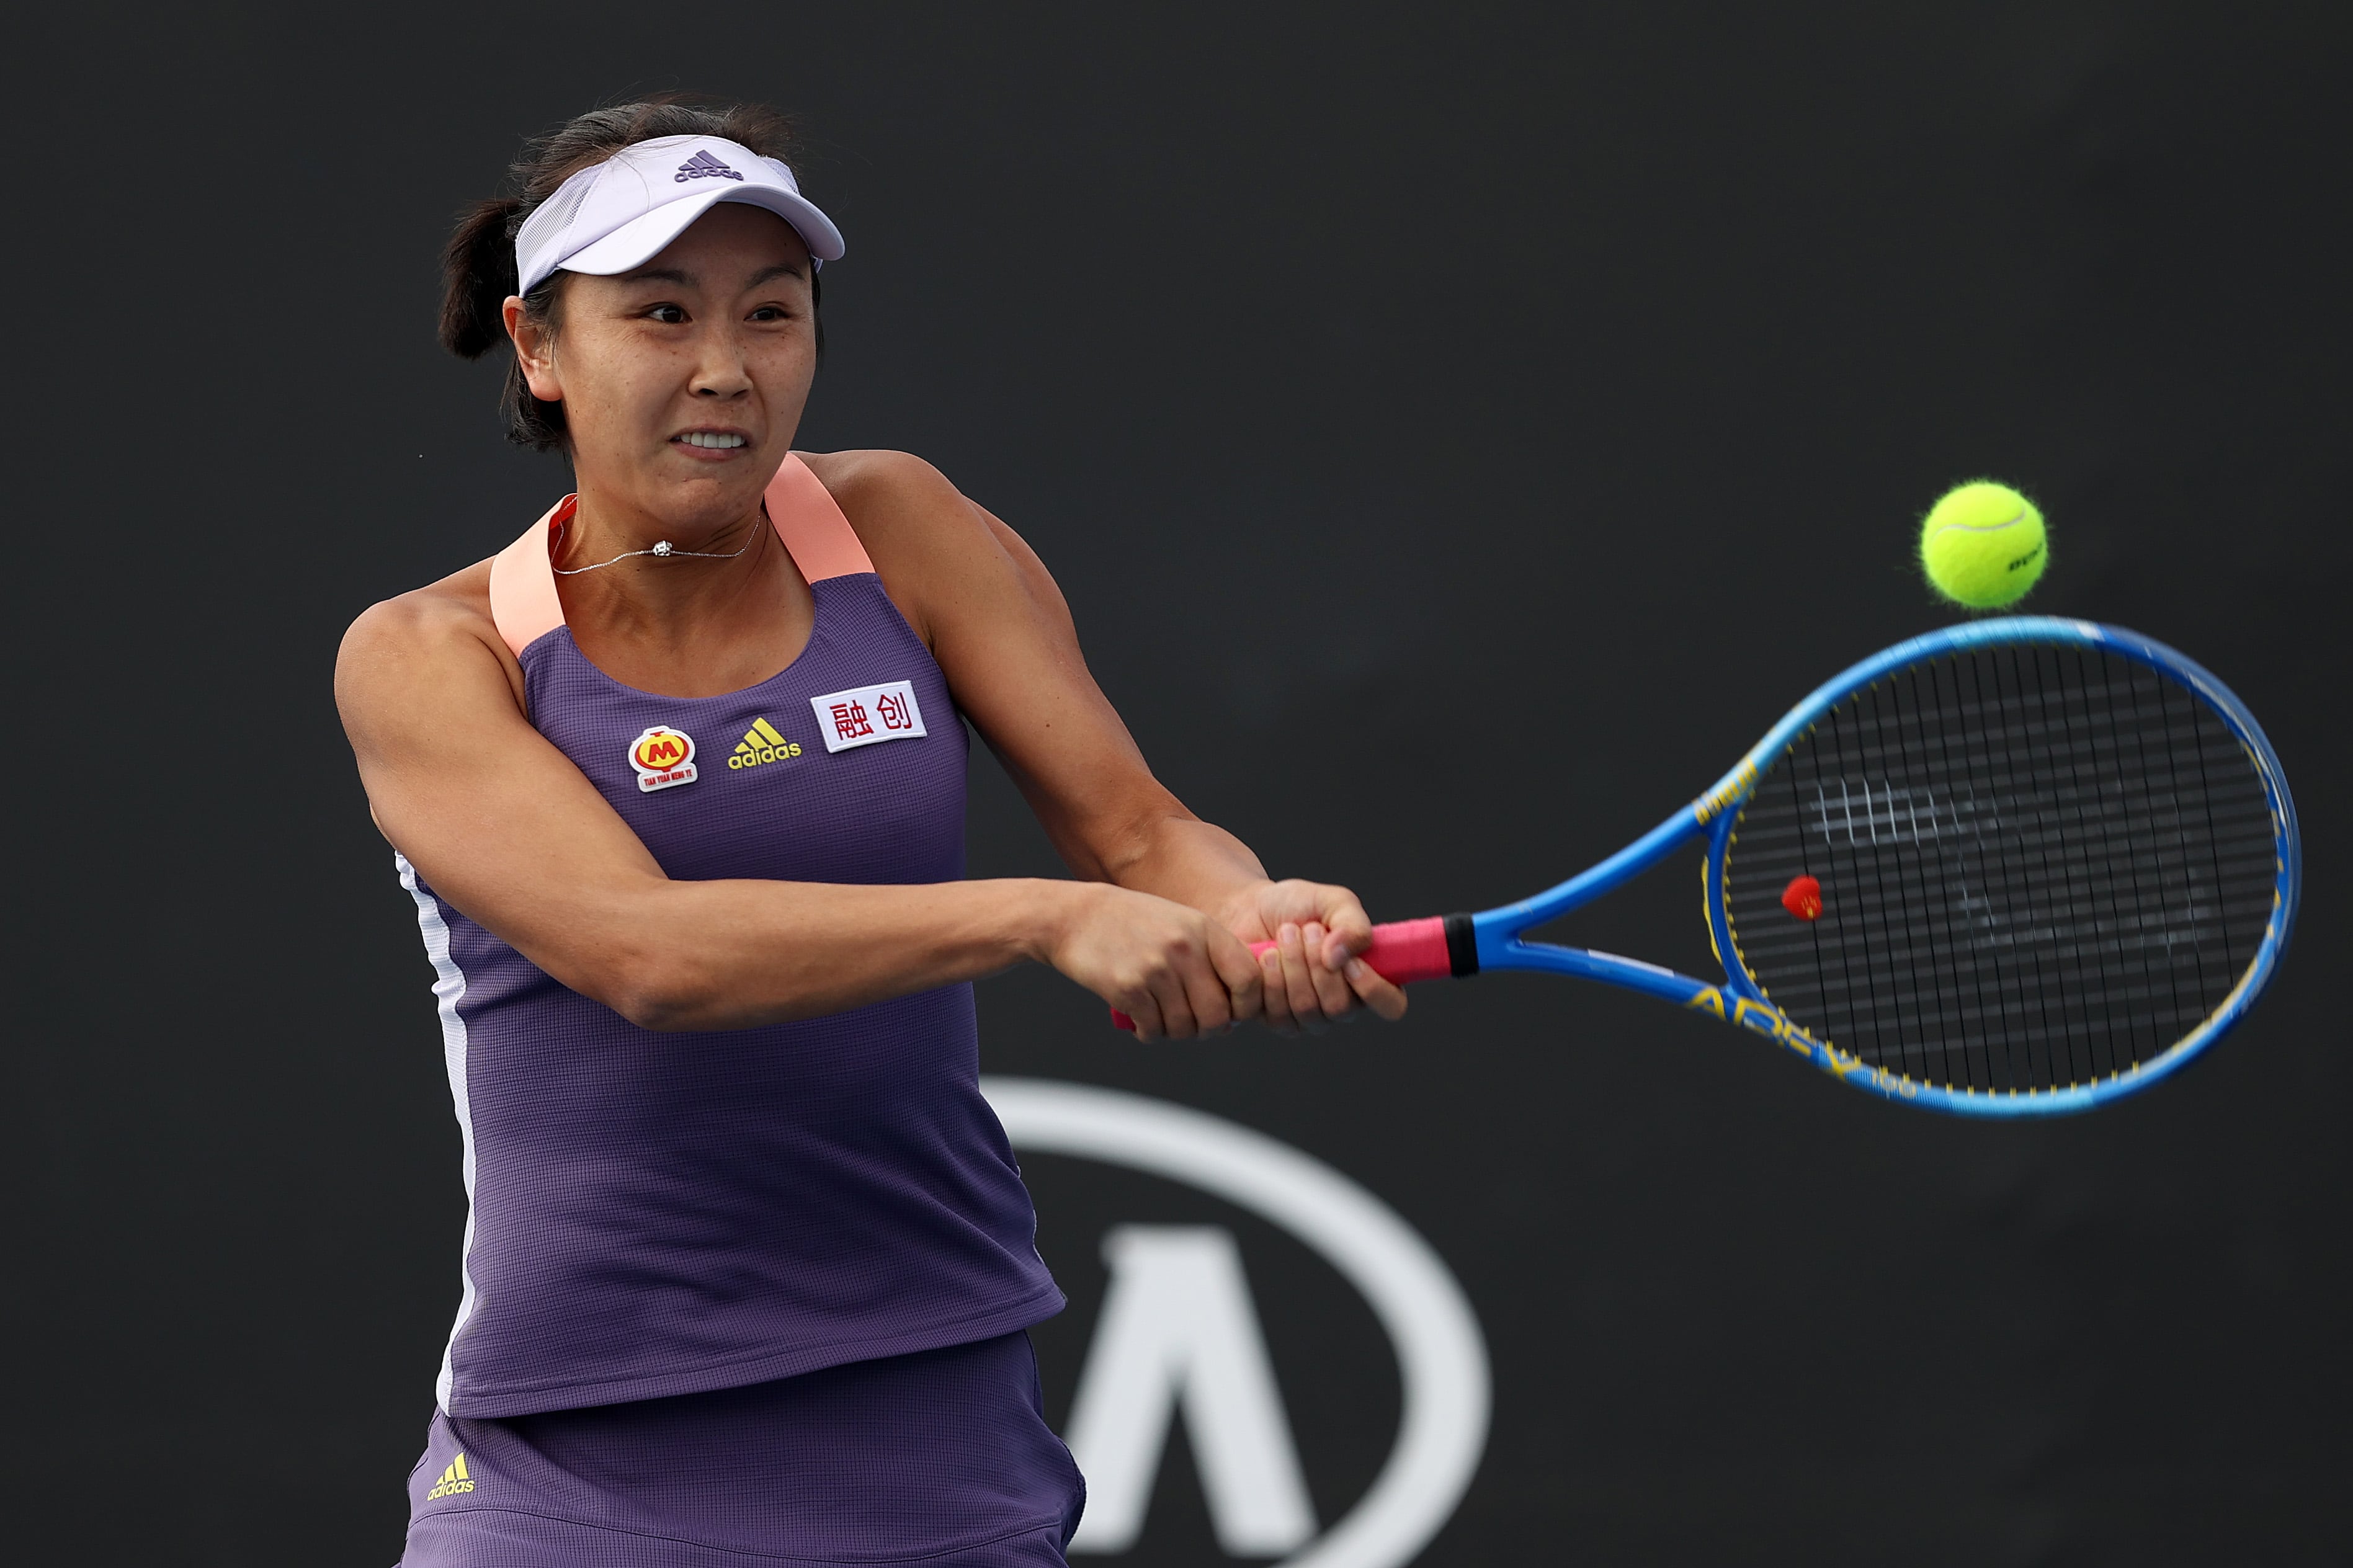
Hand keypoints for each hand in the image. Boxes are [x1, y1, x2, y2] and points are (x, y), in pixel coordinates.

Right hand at [1043, 882, 1264, 1040]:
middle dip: (1208, 1030)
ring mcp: (1156, 969)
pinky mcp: (1128, 988)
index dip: (1248, 1005)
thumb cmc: (1134, 925)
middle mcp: (1185, 949)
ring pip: (1185, 1028)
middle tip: (1194, 1026)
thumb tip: (1236, 1014)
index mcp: (1205, 930)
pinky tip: (1141, 1022)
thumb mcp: (1181, 924)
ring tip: (1162, 1020)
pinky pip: (1153, 1030)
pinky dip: (1149, 1034)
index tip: (1233, 1012)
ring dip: (1175, 1033)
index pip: (1249, 979)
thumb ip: (1212, 959)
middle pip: (1218, 1015)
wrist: (1076, 917)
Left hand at [1219, 879, 1408, 1034]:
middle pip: (1340, 1008)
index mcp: (1369, 977)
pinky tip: (1267, 956)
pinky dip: (1271, 980)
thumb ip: (1352, 925)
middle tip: (1307, 929)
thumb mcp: (1334, 901)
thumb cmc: (1298, 905)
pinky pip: (1279, 1015)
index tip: (1350, 961)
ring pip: (1308, 1010)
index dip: (1374, 989)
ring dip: (1294, 965)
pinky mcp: (1279, 1020)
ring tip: (1286, 934)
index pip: (1391, 1005)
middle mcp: (1344, 1004)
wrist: (1250, 909)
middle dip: (1318, 964)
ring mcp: (1311, 1017)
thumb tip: (1341, 958)